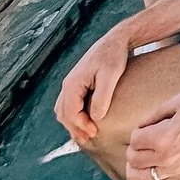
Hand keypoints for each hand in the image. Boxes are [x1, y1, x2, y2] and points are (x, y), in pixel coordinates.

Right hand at [54, 25, 131, 143]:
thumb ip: (102, 96)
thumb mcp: (110, 75)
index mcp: (73, 83)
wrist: (116, 41)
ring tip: (85, 135)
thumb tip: (95, 117)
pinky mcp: (78, 84)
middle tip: (89, 139)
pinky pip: (69, 104)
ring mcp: (71, 84)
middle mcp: (68, 84)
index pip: (70, 112)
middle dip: (75, 128)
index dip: (81, 125)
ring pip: (63, 110)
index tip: (95, 132)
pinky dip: (73, 116)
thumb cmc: (113, 56)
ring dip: (72, 124)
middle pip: (63, 114)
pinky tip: (85, 122)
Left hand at [125, 89, 179, 179]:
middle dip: (133, 151)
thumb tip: (141, 127)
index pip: (134, 141)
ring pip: (142, 179)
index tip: (144, 130)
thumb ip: (154, 115)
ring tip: (136, 164)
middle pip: (135, 160)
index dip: (137, 133)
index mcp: (163, 137)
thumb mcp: (177, 102)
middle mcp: (168, 158)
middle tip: (139, 145)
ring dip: (134, 171)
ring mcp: (178, 171)